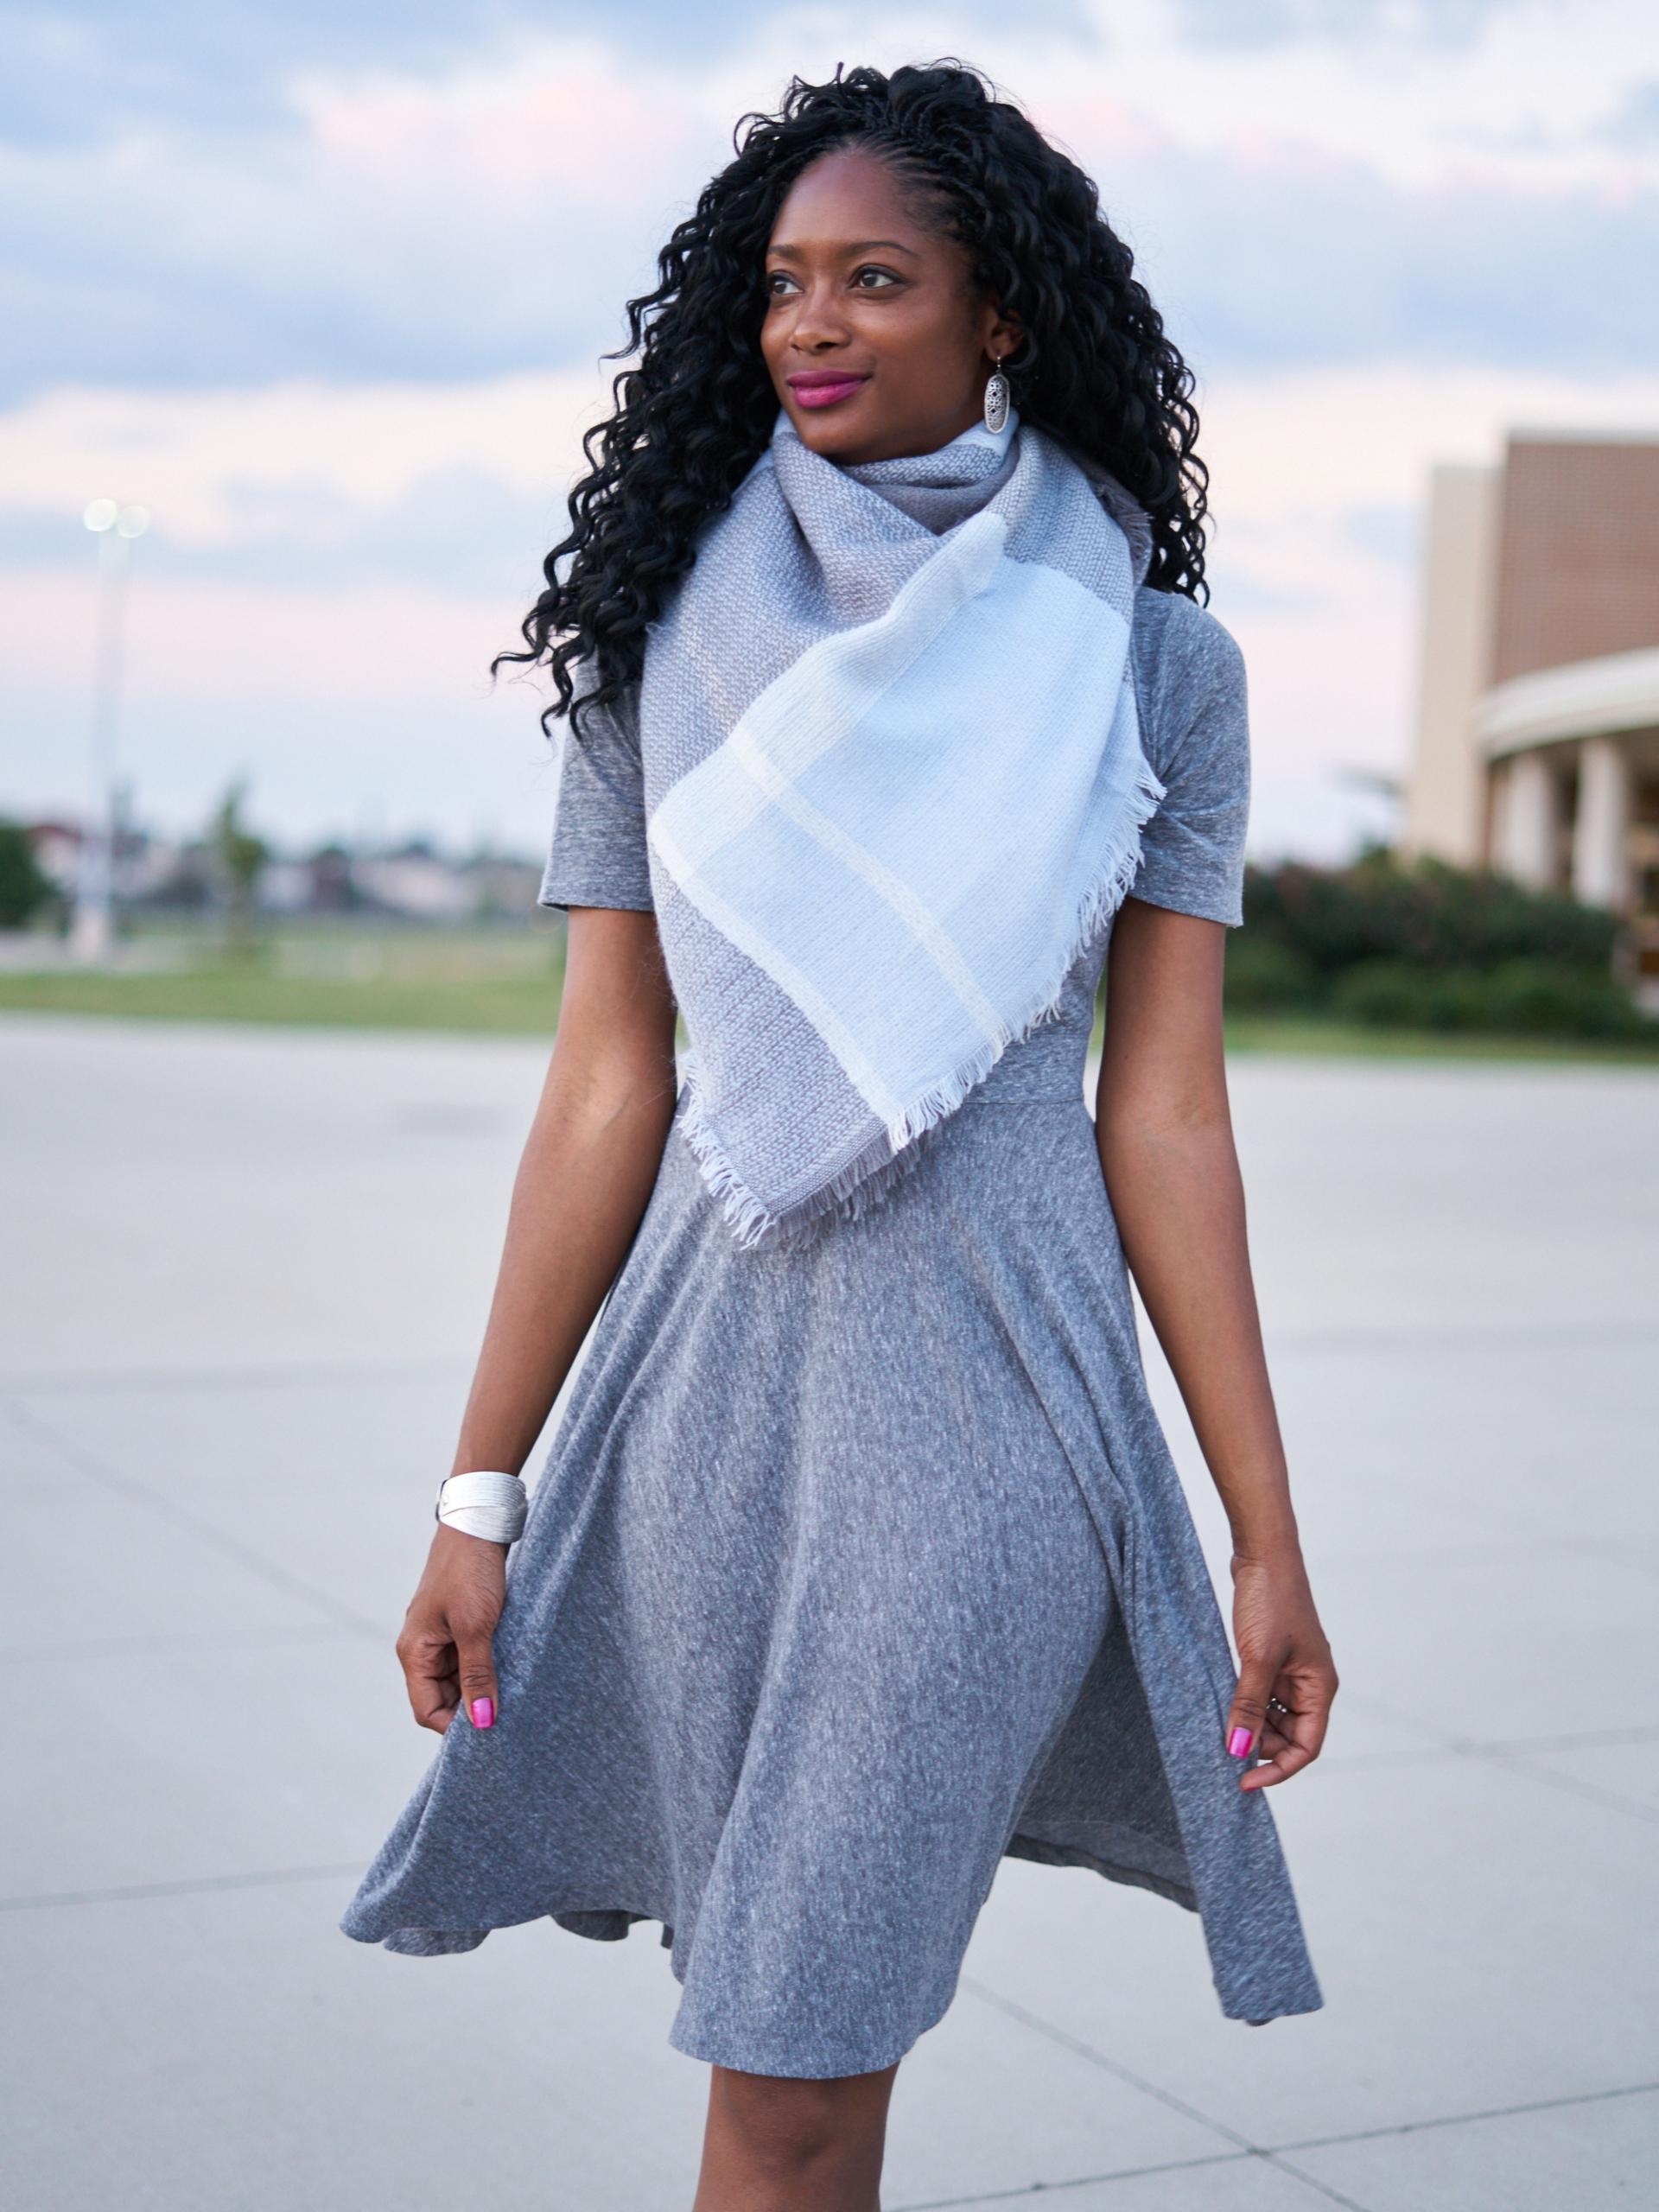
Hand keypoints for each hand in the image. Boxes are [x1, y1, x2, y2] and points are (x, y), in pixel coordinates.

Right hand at [396, 1524, 507, 1733]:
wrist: (479, 1522)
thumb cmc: (469, 1571)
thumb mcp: (475, 1627)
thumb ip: (478, 1675)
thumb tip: (482, 1723)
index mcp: (414, 1652)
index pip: (426, 1710)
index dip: (455, 1726)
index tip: (491, 1729)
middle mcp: (423, 1647)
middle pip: (443, 1698)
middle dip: (471, 1707)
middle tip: (508, 1711)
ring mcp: (442, 1635)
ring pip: (459, 1679)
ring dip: (482, 1686)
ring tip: (512, 1687)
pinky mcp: (461, 1623)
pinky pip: (470, 1658)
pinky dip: (488, 1666)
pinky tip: (511, 1665)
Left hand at [1225, 1549, 1337, 1790]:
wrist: (1263, 1554)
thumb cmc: (1271, 1601)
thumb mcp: (1257, 1658)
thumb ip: (1248, 1706)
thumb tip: (1238, 1751)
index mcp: (1320, 1688)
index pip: (1307, 1747)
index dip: (1278, 1770)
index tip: (1244, 1781)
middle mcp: (1310, 1684)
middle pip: (1290, 1736)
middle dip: (1262, 1748)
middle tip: (1226, 1750)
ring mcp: (1291, 1671)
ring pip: (1273, 1718)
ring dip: (1252, 1727)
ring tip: (1222, 1729)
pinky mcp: (1271, 1658)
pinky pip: (1261, 1695)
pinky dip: (1245, 1706)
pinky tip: (1223, 1707)